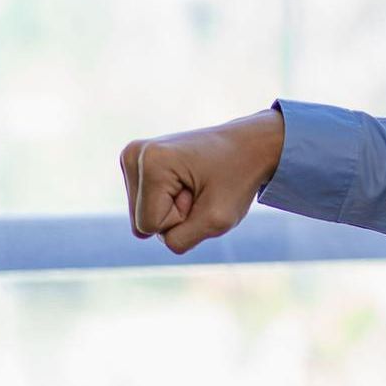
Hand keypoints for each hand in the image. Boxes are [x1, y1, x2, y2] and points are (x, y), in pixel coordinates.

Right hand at [118, 109, 284, 253]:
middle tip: (202, 189)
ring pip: (143, 216)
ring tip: (197, 184)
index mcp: (150, 161)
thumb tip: (145, 234)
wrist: (251, 145)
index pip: (149, 226)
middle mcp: (134, 154)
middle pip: (142, 223)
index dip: (183, 219)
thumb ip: (179, 240)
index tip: (204, 191)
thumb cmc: (239, 178)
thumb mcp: (217, 220)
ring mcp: (133, 157)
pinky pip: (147, 207)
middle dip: (177, 216)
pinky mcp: (138, 163)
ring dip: (175, 210)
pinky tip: (189, 180)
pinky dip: (171, 202)